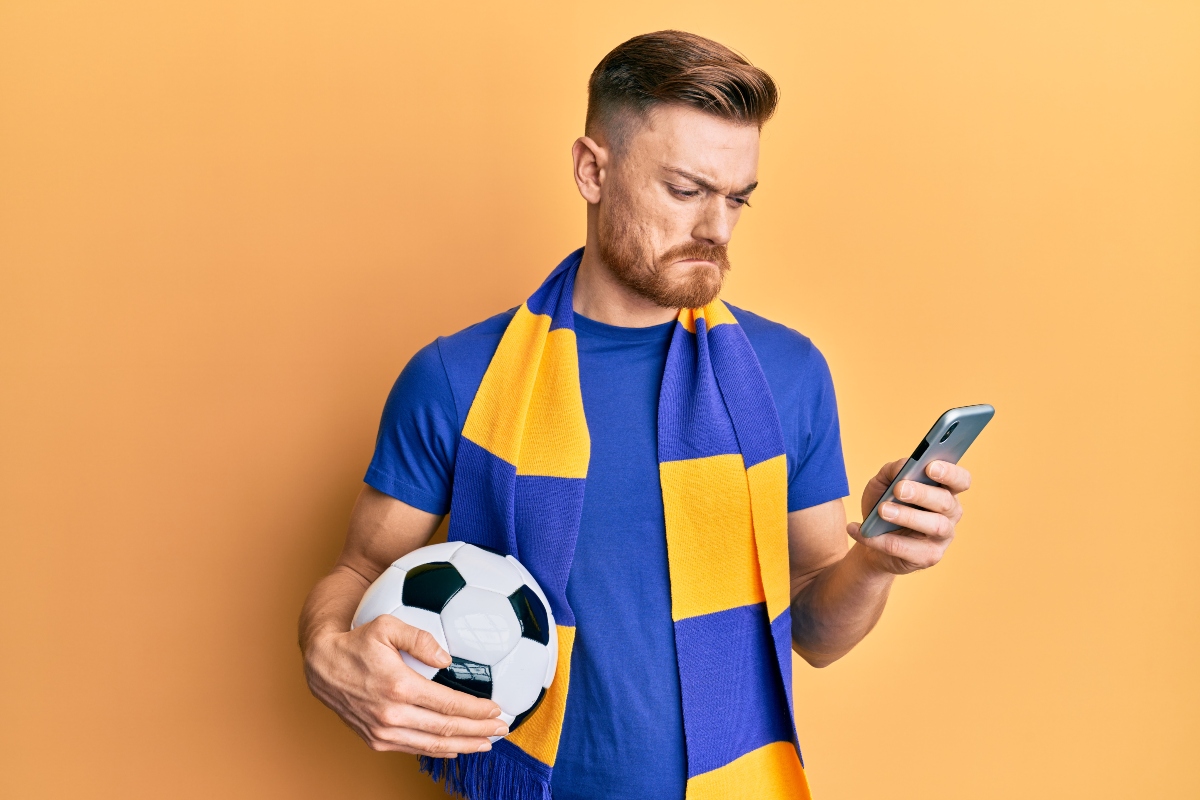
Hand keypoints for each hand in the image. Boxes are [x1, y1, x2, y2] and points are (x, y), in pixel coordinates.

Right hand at [302, 614, 505, 756]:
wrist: (321, 665)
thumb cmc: (357, 641)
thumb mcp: (387, 626)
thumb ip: (420, 639)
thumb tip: (447, 659)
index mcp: (399, 687)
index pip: (449, 705)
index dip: (477, 710)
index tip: (497, 709)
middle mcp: (391, 715)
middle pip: (446, 730)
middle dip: (479, 731)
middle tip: (503, 729)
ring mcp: (382, 731)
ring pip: (432, 745)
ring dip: (464, 745)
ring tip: (487, 742)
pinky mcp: (375, 740)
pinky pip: (413, 749)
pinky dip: (438, 751)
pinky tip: (456, 748)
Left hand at [848, 458, 971, 574]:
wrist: (871, 536)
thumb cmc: (884, 503)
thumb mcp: (883, 482)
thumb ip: (894, 470)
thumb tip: (904, 468)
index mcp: (944, 490)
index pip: (961, 480)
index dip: (950, 473)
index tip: (930, 467)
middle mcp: (950, 513)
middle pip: (946, 502)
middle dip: (922, 493)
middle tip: (899, 489)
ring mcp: (943, 537)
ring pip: (935, 526)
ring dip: (907, 516)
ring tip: (882, 510)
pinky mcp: (929, 556)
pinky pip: (908, 549)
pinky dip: (882, 540)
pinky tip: (861, 531)